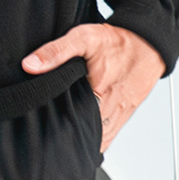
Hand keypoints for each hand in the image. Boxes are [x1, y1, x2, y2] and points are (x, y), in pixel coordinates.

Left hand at [23, 22, 163, 149]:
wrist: (148, 43)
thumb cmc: (118, 41)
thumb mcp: (84, 38)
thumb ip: (56, 51)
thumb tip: (30, 65)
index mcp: (100, 94)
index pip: (75, 124)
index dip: (58, 129)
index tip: (44, 131)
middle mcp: (112, 109)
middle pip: (87, 136)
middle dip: (69, 139)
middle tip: (50, 140)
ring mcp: (121, 114)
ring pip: (100, 140)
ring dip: (85, 140)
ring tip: (65, 141)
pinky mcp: (126, 114)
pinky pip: (110, 135)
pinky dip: (98, 139)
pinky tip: (85, 137)